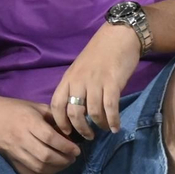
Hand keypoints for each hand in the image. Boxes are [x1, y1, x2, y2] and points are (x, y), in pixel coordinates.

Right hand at [0, 93, 79, 173]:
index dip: (67, 146)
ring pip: (39, 167)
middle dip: (64, 159)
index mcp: (28, 121)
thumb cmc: (12, 108)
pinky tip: (50, 169)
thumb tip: (71, 131)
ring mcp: (14, 151)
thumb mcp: (34, 106)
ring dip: (56, 168)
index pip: (50, 138)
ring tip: (64, 163)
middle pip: (46, 156)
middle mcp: (21, 138)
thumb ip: (53, 117)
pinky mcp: (10, 161)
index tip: (76, 149)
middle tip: (72, 157)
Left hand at [49, 23, 140, 138]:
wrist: (118, 37)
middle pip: (73, 112)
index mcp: (68, 78)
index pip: (56, 104)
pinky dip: (112, 120)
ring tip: (104, 129)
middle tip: (87, 136)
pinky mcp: (112, 82)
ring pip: (92, 112)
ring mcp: (95, 82)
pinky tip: (115, 127)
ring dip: (98, 125)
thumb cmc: (99, 54)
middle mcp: (78, 81)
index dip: (59, 121)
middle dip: (79, 129)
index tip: (66, 132)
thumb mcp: (79, 70)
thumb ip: (75, 87)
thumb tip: (76, 110)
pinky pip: (110, 107)